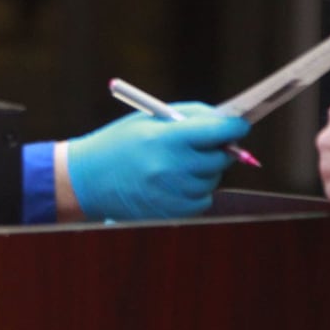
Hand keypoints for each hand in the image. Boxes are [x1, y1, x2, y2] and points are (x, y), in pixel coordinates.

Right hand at [65, 102, 251, 220]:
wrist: (88, 180)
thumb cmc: (121, 142)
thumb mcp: (150, 118)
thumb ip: (190, 116)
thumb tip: (226, 119)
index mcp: (165, 139)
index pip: (217, 131)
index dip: (234, 126)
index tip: (241, 124)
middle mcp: (172, 168)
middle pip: (220, 157)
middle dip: (219, 147)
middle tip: (207, 141)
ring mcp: (173, 194)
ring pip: (213, 179)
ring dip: (205, 169)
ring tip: (177, 162)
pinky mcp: (173, 213)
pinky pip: (203, 199)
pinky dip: (197, 190)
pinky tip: (174, 181)